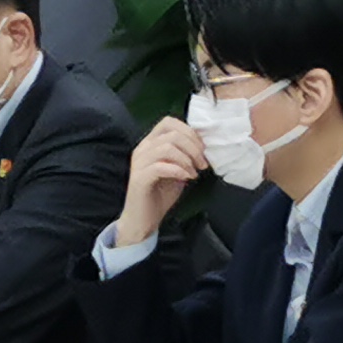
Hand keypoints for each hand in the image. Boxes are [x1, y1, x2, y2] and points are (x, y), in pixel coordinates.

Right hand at [115, 117, 207, 249]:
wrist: (143, 220)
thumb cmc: (160, 195)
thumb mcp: (177, 170)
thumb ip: (185, 156)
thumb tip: (203, 146)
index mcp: (150, 144)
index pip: (169, 122)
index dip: (189, 132)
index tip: (202, 149)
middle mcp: (142, 149)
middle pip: (171, 134)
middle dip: (193, 147)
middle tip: (202, 164)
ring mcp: (139, 163)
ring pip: (166, 148)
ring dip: (187, 159)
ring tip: (194, 172)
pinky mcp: (139, 178)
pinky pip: (160, 166)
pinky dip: (178, 170)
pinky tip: (186, 178)